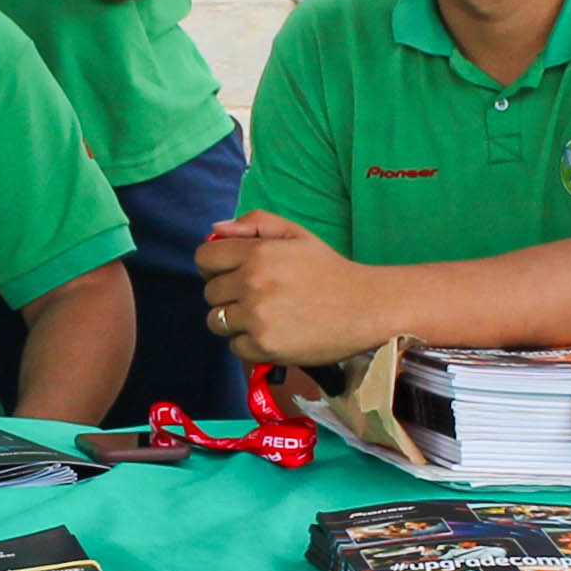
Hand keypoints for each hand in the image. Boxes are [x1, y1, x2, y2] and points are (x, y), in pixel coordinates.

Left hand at [193, 212, 388, 368]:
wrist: (366, 307)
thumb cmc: (329, 270)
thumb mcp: (296, 234)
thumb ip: (255, 223)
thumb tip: (215, 228)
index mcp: (257, 252)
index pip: (204, 258)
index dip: (213, 266)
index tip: (229, 273)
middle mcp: (252, 283)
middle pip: (209, 293)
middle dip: (227, 294)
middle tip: (256, 297)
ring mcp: (257, 317)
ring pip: (217, 321)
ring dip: (234, 321)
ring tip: (263, 316)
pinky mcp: (265, 346)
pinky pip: (235, 346)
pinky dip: (250, 343)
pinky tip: (274, 333)